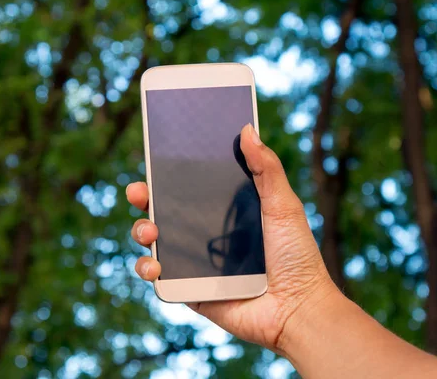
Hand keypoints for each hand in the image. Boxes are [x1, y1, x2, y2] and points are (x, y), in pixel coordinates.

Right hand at [126, 124, 337, 353]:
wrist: (298, 307)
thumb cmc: (296, 255)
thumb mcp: (283, 205)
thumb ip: (266, 168)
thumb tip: (247, 130)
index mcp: (224, 211)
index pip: (189, 188)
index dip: (168, 174)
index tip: (154, 159)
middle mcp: (205, 234)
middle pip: (164, 211)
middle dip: (144, 199)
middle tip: (138, 192)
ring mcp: (195, 263)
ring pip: (155, 242)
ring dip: (142, 230)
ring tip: (150, 231)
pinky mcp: (190, 289)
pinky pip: (159, 277)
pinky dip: (148, 269)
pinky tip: (155, 265)